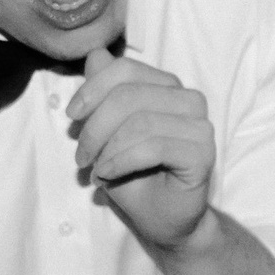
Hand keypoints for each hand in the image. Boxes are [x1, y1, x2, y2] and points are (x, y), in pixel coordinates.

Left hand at [66, 48, 214, 250]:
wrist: (164, 221)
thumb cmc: (135, 177)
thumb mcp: (108, 131)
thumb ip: (104, 93)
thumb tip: (96, 53)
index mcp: (167, 87)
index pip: (126, 69)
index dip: (92, 89)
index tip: (72, 117)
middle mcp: (189, 100)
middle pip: (130, 95)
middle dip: (95, 127)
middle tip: (81, 157)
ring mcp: (200, 127)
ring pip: (140, 121)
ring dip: (106, 150)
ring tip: (96, 170)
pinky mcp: (203, 154)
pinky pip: (153, 147)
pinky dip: (121, 162)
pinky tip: (108, 175)